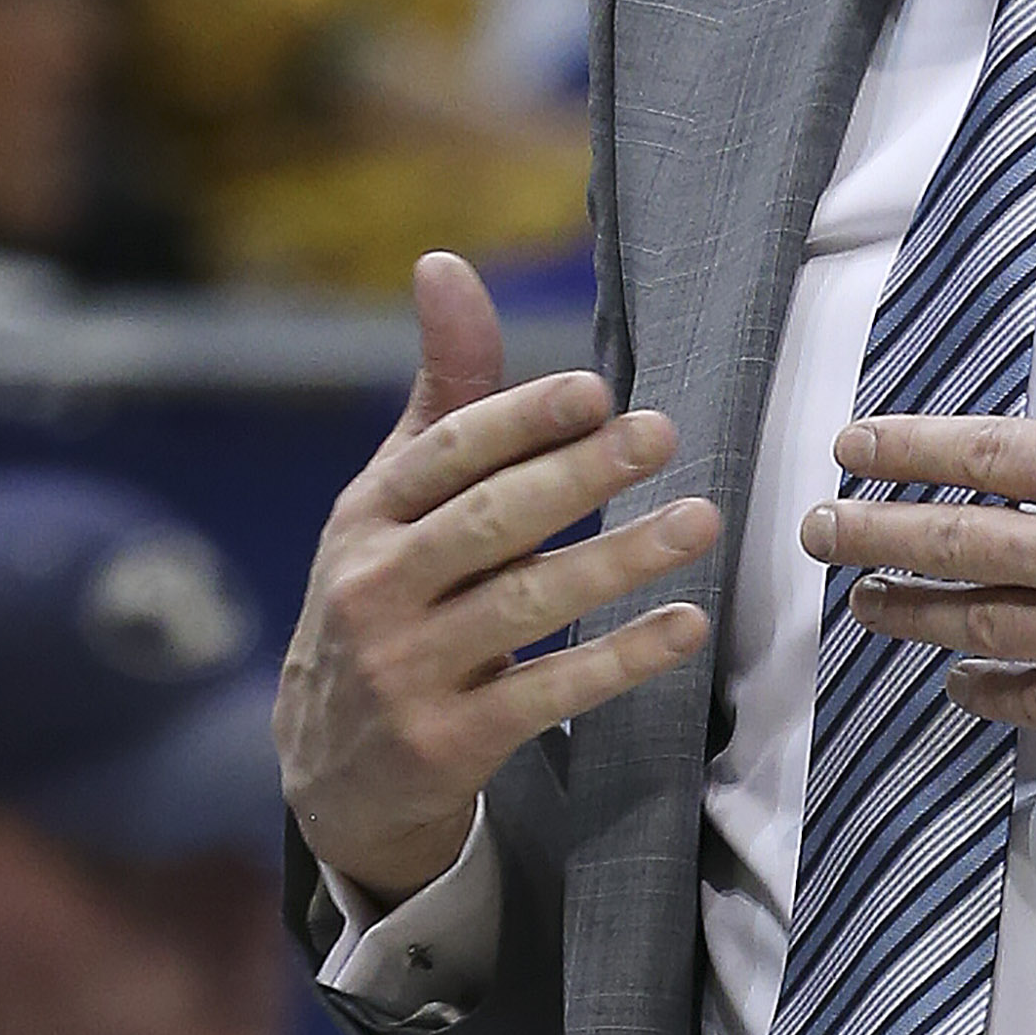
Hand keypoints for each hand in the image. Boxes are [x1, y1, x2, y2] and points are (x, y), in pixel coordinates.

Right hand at [277, 253, 720, 900]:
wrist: (335, 772)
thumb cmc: (386, 600)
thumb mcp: (394, 501)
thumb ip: (443, 394)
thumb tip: (444, 262)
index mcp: (365, 516)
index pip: (445, 455)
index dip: (518, 419)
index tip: (594, 391)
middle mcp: (373, 588)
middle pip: (487, 522)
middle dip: (577, 475)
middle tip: (661, 433)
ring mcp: (404, 671)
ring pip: (523, 605)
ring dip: (617, 560)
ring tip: (700, 519)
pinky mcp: (445, 744)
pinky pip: (545, 694)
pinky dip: (618, 660)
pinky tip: (683, 626)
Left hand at [805, 213, 1035, 772]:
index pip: (986, 455)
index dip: (905, 447)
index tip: (850, 443)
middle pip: (954, 544)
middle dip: (871, 534)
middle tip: (815, 529)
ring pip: (978, 628)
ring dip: (910, 614)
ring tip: (864, 604)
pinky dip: (986, 692)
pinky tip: (959, 684)